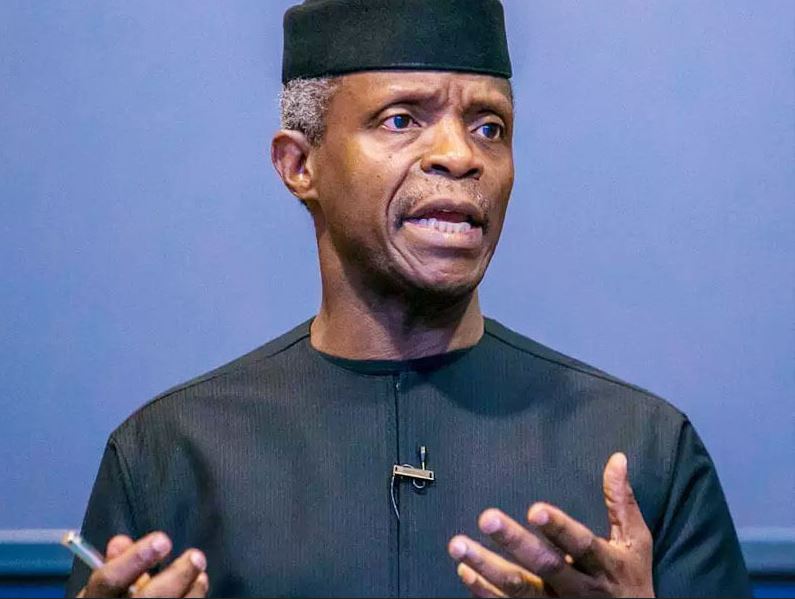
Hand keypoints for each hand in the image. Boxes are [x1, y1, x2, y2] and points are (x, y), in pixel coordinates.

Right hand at [77, 531, 208, 597]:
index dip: (135, 558)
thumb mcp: (102, 592)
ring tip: (200, 576)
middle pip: (150, 598)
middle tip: (196, 557)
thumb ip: (114, 567)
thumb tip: (121, 542)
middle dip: (177, 576)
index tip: (163, 540)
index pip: (108, 580)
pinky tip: (196, 591)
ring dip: (192, 592)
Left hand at [448, 453, 653, 597]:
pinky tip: (464, 570)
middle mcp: (579, 588)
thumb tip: (617, 458)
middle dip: (514, 542)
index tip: (535, 509)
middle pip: (544, 565)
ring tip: (458, 545)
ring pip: (519, 589)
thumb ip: (621, 502)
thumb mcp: (634, 542)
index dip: (559, 528)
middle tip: (486, 518)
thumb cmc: (630, 578)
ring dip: (486, 567)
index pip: (580, 544)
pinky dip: (483, 591)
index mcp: (603, 564)